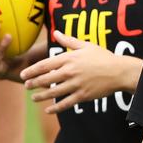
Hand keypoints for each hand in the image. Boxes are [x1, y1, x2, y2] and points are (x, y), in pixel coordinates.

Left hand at [19, 31, 142, 113]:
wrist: (119, 71)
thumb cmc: (103, 57)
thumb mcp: (86, 45)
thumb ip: (68, 40)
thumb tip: (56, 32)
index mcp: (69, 58)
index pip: (44, 65)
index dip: (31, 71)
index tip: (23, 75)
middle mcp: (70, 72)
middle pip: (45, 79)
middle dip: (33, 83)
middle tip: (26, 86)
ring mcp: (76, 85)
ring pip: (53, 92)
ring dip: (41, 96)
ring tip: (34, 98)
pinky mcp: (82, 96)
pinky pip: (65, 103)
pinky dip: (55, 108)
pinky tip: (48, 110)